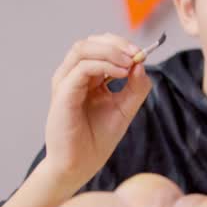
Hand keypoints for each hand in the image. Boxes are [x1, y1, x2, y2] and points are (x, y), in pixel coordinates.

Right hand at [43, 34, 151, 188]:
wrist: (81, 164)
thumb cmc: (98, 138)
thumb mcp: (126, 108)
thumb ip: (136, 87)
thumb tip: (141, 62)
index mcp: (88, 78)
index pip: (100, 47)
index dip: (121, 45)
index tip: (142, 53)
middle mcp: (73, 76)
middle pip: (90, 43)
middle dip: (116, 43)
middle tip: (137, 54)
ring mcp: (66, 83)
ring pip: (82, 49)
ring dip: (110, 50)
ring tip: (130, 62)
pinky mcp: (63, 93)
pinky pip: (81, 69)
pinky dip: (103, 65)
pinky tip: (121, 73)